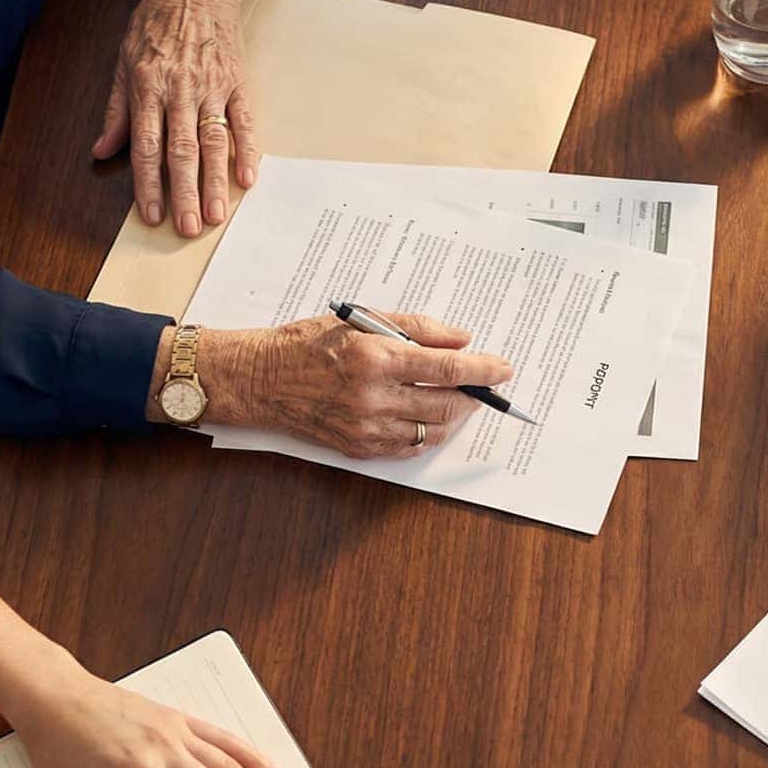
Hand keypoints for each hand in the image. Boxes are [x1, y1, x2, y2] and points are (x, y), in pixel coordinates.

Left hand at [95, 0, 253, 238]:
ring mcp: (212, 87)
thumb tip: (101, 150)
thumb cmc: (156, 21)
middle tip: (187, 228)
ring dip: (215, 182)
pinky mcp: (237, 81)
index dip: (148, 183)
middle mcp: (180, 90)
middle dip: (184, 192)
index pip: (146, 146)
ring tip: (215, 215)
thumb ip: (116, 110)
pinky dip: (248, 151)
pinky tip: (247, 178)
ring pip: (213, 142)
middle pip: (181, 151)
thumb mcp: (123, 60)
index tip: (152, 214)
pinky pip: (245, 122)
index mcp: (147, 87)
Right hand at [201, 312, 514, 458]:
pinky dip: (428, 433)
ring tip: (461, 399)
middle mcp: (373, 397)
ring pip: (432, 429)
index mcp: (376, 358)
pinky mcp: (358, 447)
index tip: (504, 369)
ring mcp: (366, 427)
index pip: (446, 368)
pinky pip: (409, 447)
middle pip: (446, 404)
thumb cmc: (310, 343)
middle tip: (487, 385)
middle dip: (474, 395)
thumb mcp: (363, 320)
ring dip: (454, 415)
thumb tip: (462, 339)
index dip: (482, 370)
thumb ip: (418, 328)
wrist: (262, 379)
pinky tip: (431, 417)